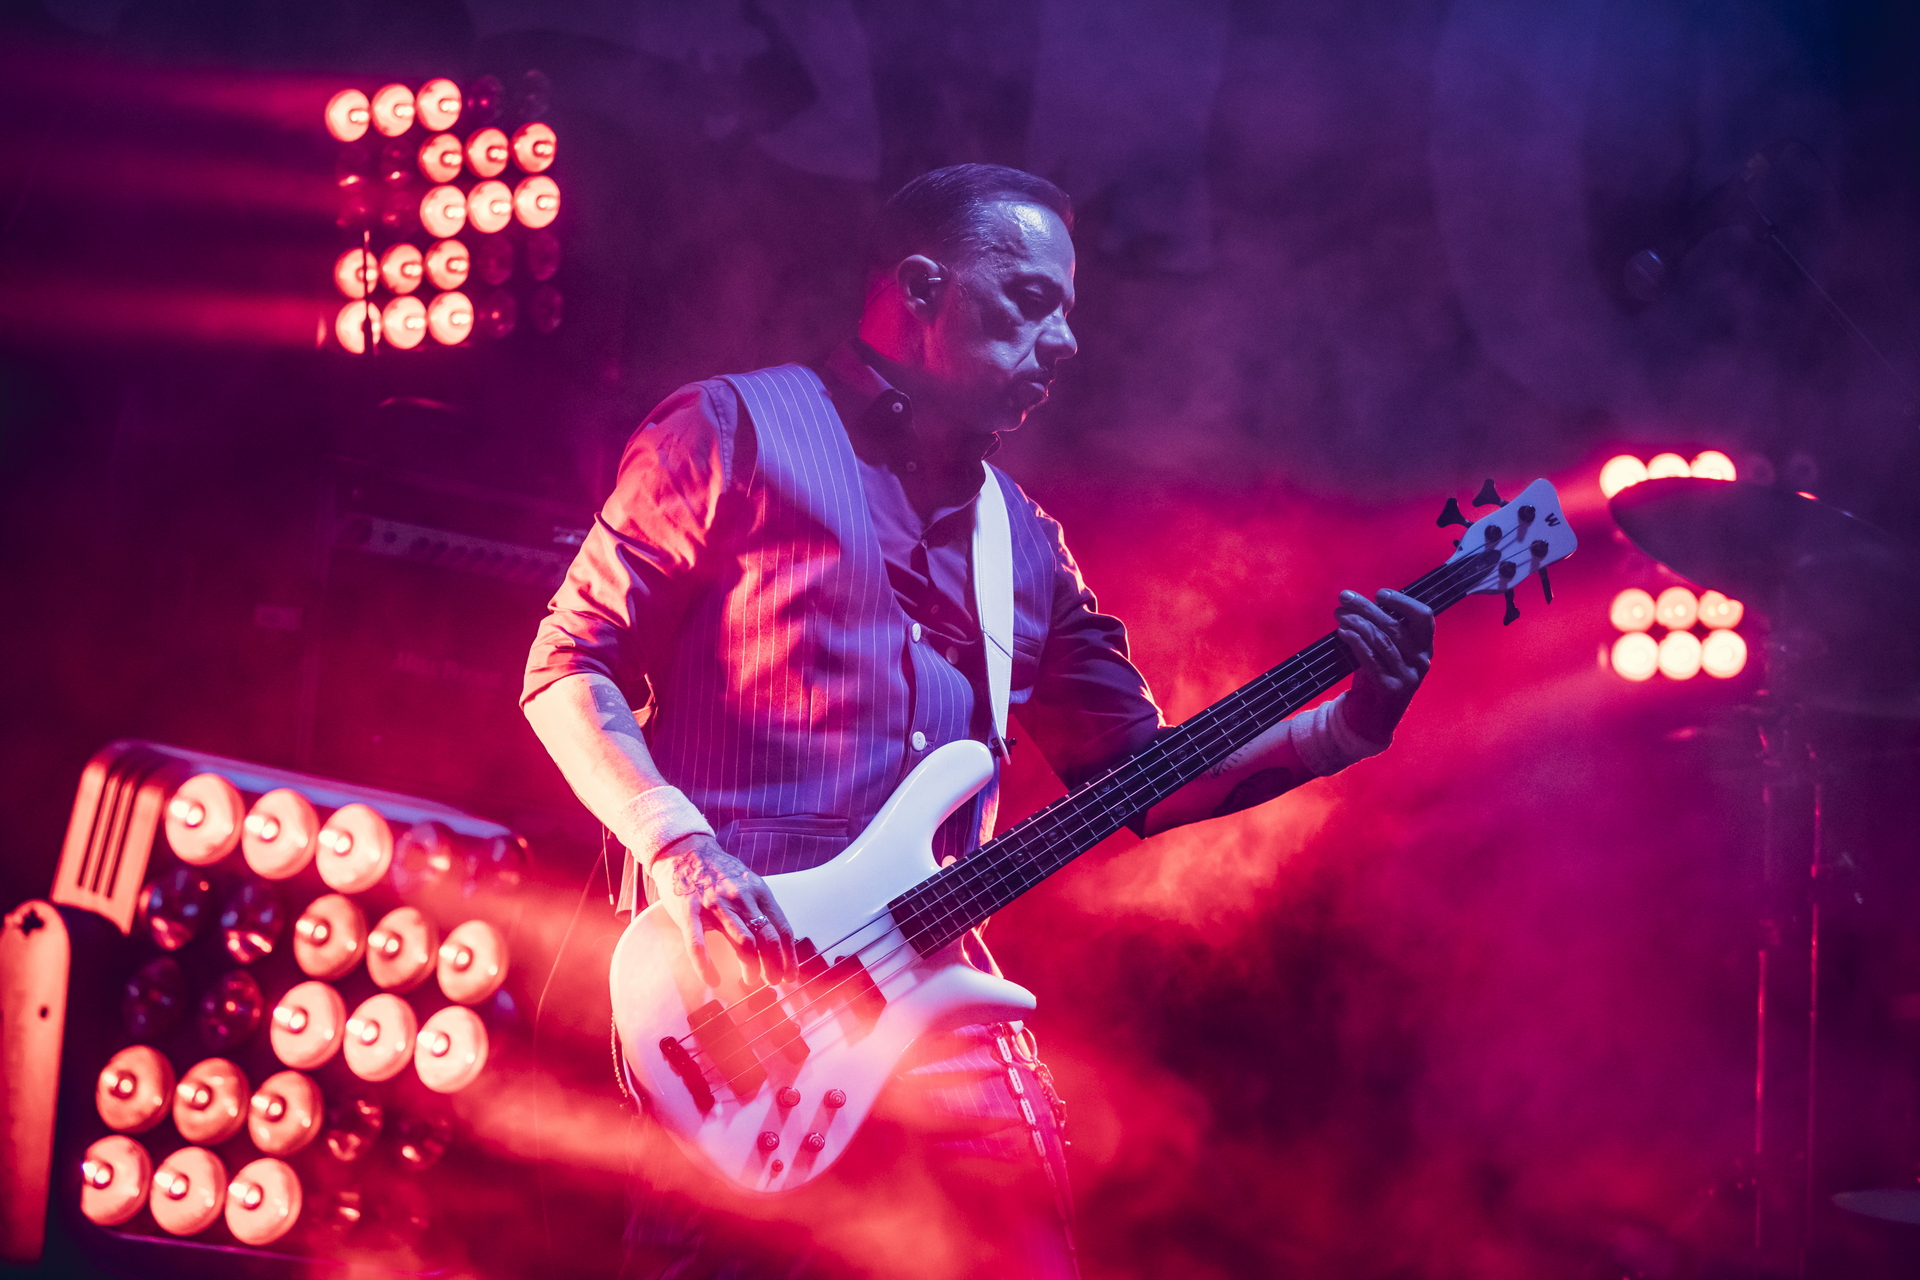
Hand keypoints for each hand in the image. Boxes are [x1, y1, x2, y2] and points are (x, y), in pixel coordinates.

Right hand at [648, 834, 795, 986]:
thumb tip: (777, 934)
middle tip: (773, 981)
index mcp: (758, 892)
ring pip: (744, 943)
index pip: (782, 929)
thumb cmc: (716, 870)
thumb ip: (760, 905)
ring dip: (751, 968)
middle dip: (774, 966)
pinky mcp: (689, 912)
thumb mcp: (746, 882)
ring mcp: (714, 905)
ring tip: (751, 980)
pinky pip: (698, 944)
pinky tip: (712, 980)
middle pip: (768, 940)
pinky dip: (706, 967)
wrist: (683, 850)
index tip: (790, 974)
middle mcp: (740, 899)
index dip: (789, 956)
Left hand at [1334, 588, 1434, 744]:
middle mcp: (1421, 661)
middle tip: (1345, 597)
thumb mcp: (1388, 653)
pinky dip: (1355, 641)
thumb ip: (1386, 631)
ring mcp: (1408, 676)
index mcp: (1425, 648)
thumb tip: (1363, 603)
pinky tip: (1343, 632)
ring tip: (1340, 614)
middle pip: (1396, 625)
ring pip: (1382, 640)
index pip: (1424, 617)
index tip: (1379, 594)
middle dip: (1368, 608)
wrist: (1372, 720)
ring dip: (1357, 622)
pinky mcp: (1390, 687)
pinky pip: (1370, 657)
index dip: (1402, 601)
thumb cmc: (1377, 678)